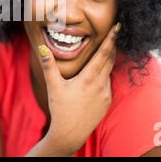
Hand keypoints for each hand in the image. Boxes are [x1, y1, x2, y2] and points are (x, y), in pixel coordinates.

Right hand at [38, 23, 119, 155]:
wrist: (70, 133)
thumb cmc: (60, 109)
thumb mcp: (53, 85)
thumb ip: (49, 65)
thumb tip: (43, 48)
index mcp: (89, 78)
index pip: (104, 54)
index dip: (111, 39)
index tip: (117, 28)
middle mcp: (101, 85)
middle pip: (110, 59)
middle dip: (112, 45)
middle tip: (114, 33)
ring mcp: (106, 93)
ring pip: (109, 71)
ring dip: (108, 60)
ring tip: (106, 49)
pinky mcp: (107, 101)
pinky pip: (107, 82)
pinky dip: (104, 74)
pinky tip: (98, 72)